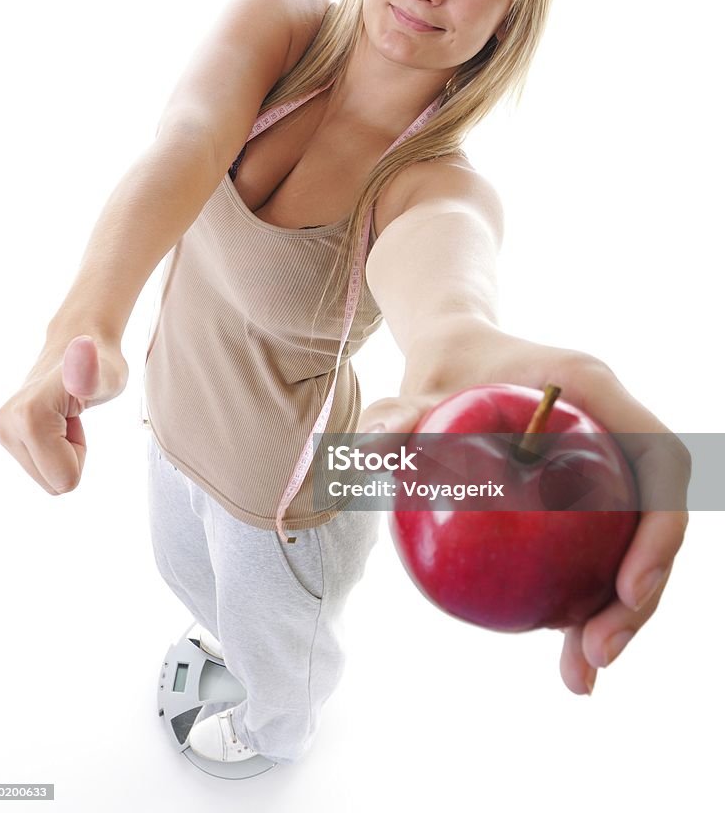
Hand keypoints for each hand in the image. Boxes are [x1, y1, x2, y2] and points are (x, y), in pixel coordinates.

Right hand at [0, 334, 128, 495]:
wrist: (78, 342)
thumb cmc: (101, 364)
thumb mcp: (108, 375)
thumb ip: (92, 375)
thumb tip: (82, 346)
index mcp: (28, 417)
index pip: (65, 479)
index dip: (80, 453)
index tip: (77, 420)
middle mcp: (6, 424)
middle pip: (52, 482)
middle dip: (70, 455)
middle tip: (73, 418)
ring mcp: (1, 429)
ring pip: (45, 477)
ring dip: (61, 451)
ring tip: (65, 416)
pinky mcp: (2, 433)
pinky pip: (38, 467)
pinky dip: (51, 448)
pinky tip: (54, 420)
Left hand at [358, 333, 690, 695]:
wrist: (454, 358)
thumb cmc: (442, 371)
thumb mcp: (412, 390)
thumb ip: (391, 415)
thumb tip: (373, 451)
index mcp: (591, 388)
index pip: (659, 458)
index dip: (659, 526)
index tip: (624, 589)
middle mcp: (613, 429)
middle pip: (655, 517)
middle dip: (641, 595)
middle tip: (595, 655)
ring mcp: (606, 467)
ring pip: (632, 545)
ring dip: (618, 614)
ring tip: (578, 674)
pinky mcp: (588, 499)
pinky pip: (597, 552)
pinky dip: (584, 603)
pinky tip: (555, 648)